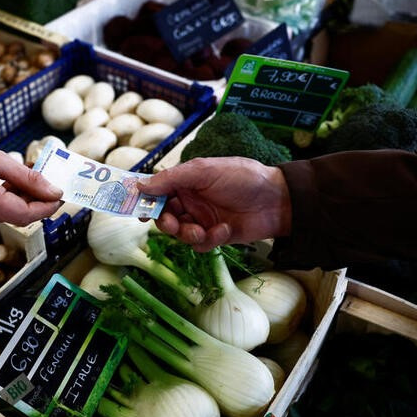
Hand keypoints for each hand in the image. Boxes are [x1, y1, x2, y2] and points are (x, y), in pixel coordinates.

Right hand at [0, 118, 61, 225]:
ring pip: (7, 216)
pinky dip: (7, 201)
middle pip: (17, 218)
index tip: (60, 195)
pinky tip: (11, 184)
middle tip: (50, 185)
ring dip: (23, 202)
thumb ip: (27, 177)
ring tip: (28, 179)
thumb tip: (54, 191)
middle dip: (37, 204)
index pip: (24, 214)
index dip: (46, 207)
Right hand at [138, 157, 291, 251]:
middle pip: (164, 217)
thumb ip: (172, 178)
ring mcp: (203, 219)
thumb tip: (141, 186)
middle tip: (172, 224)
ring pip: (180, 234)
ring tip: (201, 230)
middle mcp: (191, 201)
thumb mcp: (205, 171)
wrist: (278, 200)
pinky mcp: (216, 236)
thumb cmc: (243, 177)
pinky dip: (209, 240)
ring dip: (187, 234)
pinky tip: (225, 229)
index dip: (146, 202)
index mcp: (186, 182)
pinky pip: (200, 245)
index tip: (138, 211)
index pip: (158, 192)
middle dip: (166, 223)